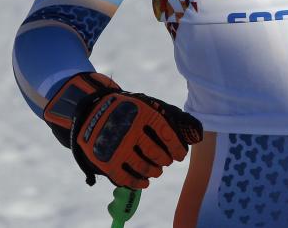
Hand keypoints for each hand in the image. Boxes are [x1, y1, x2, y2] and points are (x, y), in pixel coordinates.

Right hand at [44, 72, 202, 188]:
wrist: (90, 111)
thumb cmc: (127, 110)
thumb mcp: (147, 105)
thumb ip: (172, 116)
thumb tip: (197, 134)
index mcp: (143, 112)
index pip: (168, 134)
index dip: (177, 148)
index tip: (179, 155)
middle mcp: (130, 129)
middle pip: (157, 153)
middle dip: (164, 160)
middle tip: (165, 161)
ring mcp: (117, 145)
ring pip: (144, 167)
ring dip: (154, 171)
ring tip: (156, 171)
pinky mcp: (106, 160)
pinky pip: (127, 178)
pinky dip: (138, 182)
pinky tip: (144, 181)